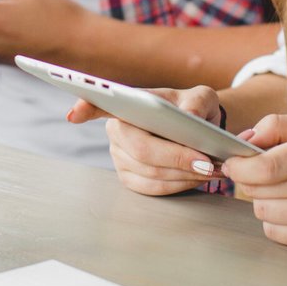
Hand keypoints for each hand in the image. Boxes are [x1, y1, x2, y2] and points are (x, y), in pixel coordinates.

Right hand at [69, 85, 224, 195]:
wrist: (198, 129)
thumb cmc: (193, 108)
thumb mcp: (202, 96)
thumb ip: (197, 102)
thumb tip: (189, 117)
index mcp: (128, 104)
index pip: (100, 103)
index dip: (85, 108)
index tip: (75, 114)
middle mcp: (117, 130)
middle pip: (140, 148)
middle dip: (175, 157)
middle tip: (206, 161)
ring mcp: (120, 156)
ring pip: (150, 172)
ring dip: (184, 174)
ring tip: (211, 168)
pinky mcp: (130, 178)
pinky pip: (153, 189)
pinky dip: (180, 185)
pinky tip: (198, 177)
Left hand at [222, 116, 286, 246]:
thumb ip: (277, 126)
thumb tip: (242, 141)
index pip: (262, 168)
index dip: (238, 165)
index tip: (232, 161)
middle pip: (257, 189)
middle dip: (249, 179)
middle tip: (263, 171)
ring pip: (262, 211)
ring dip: (262, 198)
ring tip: (283, 188)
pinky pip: (275, 232)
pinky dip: (274, 219)